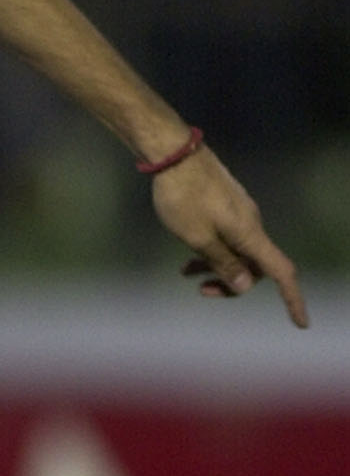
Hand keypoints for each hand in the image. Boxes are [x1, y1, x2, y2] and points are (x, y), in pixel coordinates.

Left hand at [150, 145, 308, 326]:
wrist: (173, 152)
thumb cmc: (182, 196)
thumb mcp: (197, 236)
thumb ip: (222, 261)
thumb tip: (247, 283)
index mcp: (249, 233)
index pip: (281, 272)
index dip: (292, 299)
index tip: (301, 323)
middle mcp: (251, 222)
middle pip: (255, 265)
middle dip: (233, 284)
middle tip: (201, 290)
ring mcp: (239, 211)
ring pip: (236, 250)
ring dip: (216, 266)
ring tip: (185, 272)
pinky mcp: (225, 203)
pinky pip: (226, 236)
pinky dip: (211, 249)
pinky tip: (186, 254)